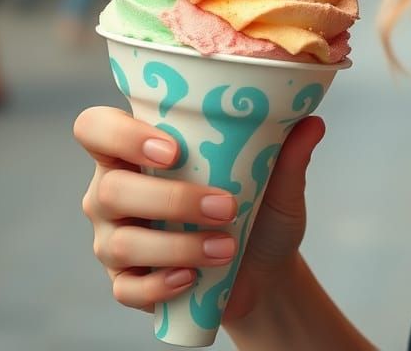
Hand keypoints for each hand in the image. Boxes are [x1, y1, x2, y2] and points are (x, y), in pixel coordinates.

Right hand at [73, 106, 325, 324]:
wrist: (265, 268)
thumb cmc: (258, 207)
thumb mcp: (276, 180)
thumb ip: (287, 152)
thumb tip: (313, 122)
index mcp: (137, 147)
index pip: (97, 127)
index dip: (121, 135)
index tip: (173, 149)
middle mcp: (113, 188)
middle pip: (110, 188)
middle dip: (170, 199)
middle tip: (225, 206)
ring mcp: (112, 237)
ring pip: (120, 241)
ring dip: (177, 245)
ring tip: (227, 247)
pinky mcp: (123, 281)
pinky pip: (127, 287)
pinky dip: (160, 284)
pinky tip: (191, 279)